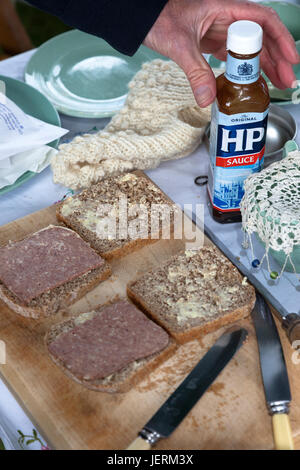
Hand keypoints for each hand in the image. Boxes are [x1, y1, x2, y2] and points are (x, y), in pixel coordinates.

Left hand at [143, 0, 299, 106]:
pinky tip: (249, 82)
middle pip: (261, 37)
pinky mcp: (211, 41)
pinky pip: (233, 55)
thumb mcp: (179, 44)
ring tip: (274, 85)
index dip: (280, 39)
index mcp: (225, 8)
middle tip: (285, 81)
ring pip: (249, 48)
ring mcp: (219, 30)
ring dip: (262, 66)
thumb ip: (195, 71)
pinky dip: (243, 69)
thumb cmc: (158, 18)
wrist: (141, 19)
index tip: (289, 59)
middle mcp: (226, 18)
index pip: (263, 20)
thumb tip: (208, 99)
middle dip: (276, 59)